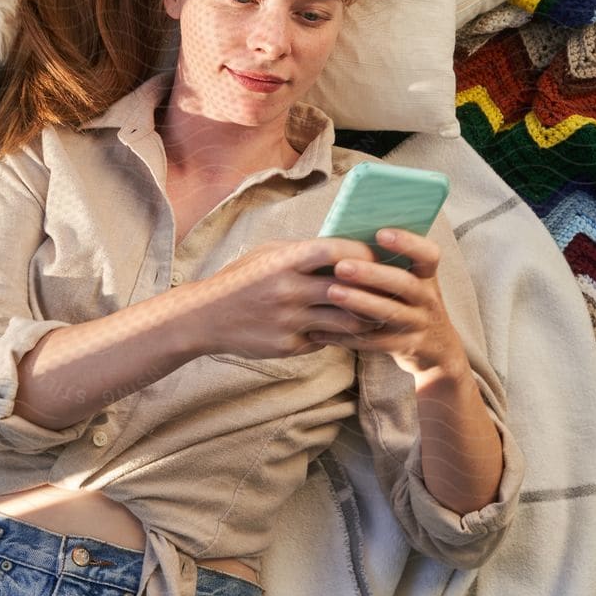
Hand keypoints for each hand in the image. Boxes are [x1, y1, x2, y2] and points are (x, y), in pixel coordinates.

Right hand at [189, 237, 393, 360]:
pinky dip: (338, 336)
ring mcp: (289, 321)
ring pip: (346, 323)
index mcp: (284, 260)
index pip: (337, 251)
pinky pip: (326, 341)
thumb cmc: (241, 279)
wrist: (204, 317)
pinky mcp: (288, 346)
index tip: (376, 256)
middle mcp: (288, 290)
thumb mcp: (267, 254)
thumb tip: (346, 249)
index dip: (363, 253)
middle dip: (375, 291)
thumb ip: (303, 252)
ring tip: (376, 314)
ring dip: (365, 319)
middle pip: (350, 290)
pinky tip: (345, 331)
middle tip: (391, 290)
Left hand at [306, 229, 469, 378]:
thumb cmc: (409, 302)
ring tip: (332, 292)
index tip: (380, 233)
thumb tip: (345, 237)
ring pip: (389, 313)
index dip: (408, 243)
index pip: (428, 255)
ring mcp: (418, 324)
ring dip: (360, 302)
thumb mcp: (411, 281)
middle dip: (371, 274)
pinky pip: (375, 342)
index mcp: (427, 275)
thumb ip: (389, 263)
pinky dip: (348, 336)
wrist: (436, 348)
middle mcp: (427, 298)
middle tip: (341, 266)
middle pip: (403, 283)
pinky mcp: (405, 347)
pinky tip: (323, 330)